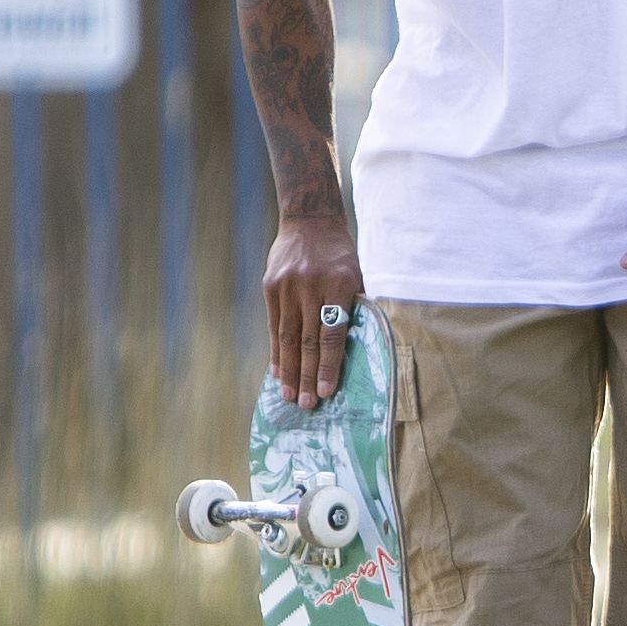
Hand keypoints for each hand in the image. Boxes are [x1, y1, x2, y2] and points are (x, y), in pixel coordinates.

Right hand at [263, 214, 364, 406]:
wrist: (310, 220)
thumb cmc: (339, 254)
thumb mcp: (355, 275)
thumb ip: (351, 308)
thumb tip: (347, 351)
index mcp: (340, 285)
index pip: (333, 335)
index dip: (329, 366)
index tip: (326, 392)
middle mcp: (311, 287)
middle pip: (309, 341)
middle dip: (307, 376)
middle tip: (306, 405)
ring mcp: (288, 287)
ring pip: (289, 337)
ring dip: (289, 370)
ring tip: (289, 395)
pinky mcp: (271, 286)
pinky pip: (274, 326)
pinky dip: (277, 351)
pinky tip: (278, 371)